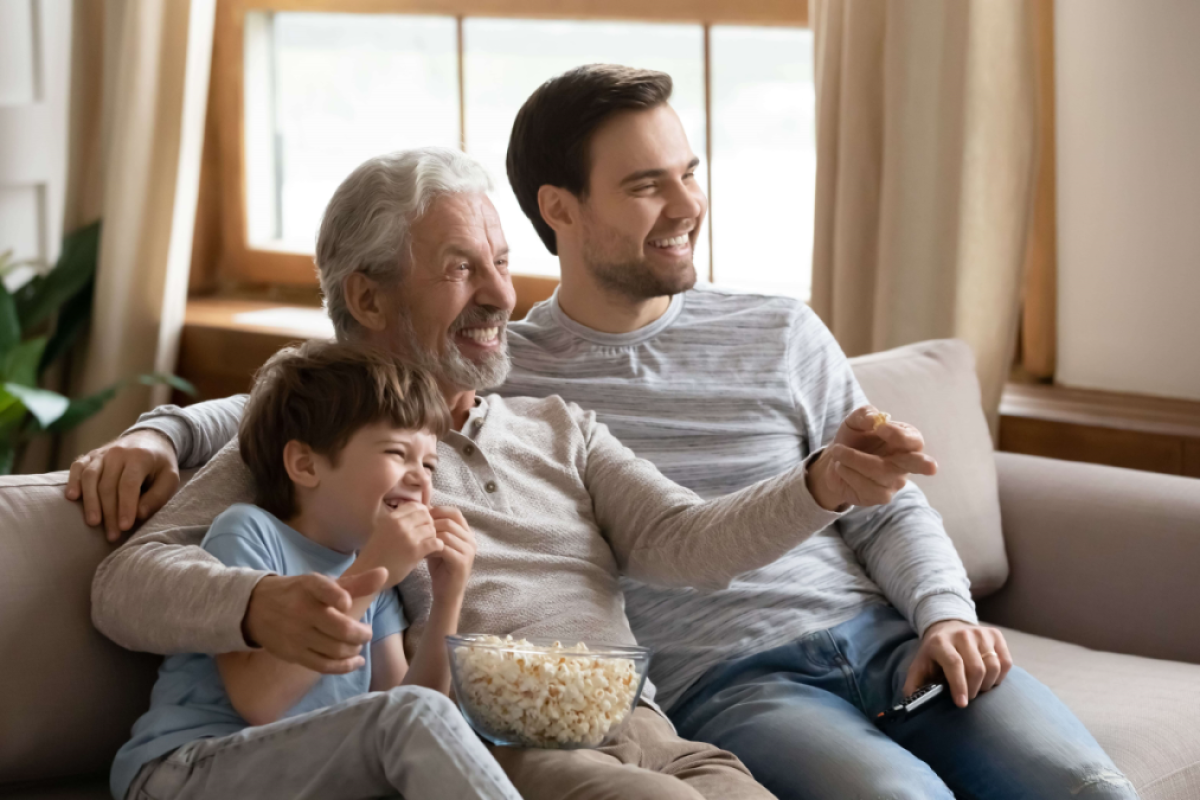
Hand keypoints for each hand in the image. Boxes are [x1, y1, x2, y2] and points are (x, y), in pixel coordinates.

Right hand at [65, 429, 180, 541]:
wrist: (149, 439)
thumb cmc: (160, 465)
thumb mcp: (170, 478)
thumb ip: (157, 496)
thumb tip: (139, 515)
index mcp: (140, 457)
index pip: (129, 484)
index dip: (125, 507)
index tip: (124, 527)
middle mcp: (118, 453)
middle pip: (108, 485)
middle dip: (109, 512)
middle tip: (112, 535)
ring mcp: (102, 453)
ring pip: (90, 477)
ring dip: (90, 502)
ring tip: (93, 523)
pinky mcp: (90, 455)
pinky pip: (78, 467)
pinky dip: (73, 481)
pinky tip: (72, 497)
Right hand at [242, 571, 383, 673]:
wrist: (256, 608)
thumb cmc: (300, 594)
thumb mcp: (323, 583)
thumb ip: (356, 582)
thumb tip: (384, 573)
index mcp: (309, 587)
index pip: (323, 589)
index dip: (338, 597)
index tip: (347, 604)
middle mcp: (301, 610)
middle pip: (339, 628)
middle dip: (362, 633)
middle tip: (367, 631)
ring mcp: (296, 634)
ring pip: (335, 649)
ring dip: (355, 649)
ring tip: (359, 644)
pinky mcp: (293, 654)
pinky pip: (323, 665)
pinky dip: (344, 666)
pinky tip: (356, 661)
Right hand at [356, 502, 442, 587]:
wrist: (367, 574)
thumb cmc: (376, 554)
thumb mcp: (383, 530)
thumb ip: (399, 522)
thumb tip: (419, 514)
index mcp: (391, 517)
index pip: (415, 505)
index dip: (422, 513)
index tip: (421, 524)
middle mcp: (399, 524)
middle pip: (426, 515)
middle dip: (429, 524)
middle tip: (426, 535)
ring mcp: (407, 537)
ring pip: (432, 529)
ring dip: (433, 536)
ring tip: (428, 545)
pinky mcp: (415, 551)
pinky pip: (436, 542)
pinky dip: (437, 546)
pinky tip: (432, 552)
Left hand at [426, 506, 475, 598]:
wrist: (446, 593)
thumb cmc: (440, 567)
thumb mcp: (437, 543)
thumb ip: (435, 528)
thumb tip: (423, 508)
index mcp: (467, 533)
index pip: (455, 512)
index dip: (438, 511)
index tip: (421, 516)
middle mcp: (471, 540)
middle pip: (450, 521)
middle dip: (431, 523)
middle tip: (417, 529)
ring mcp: (468, 551)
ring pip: (447, 533)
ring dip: (430, 535)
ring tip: (419, 541)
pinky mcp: (462, 562)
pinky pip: (445, 547)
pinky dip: (431, 547)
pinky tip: (423, 552)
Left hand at [807, 406, 937, 511]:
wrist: (834, 461)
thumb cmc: (853, 438)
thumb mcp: (854, 421)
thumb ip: (864, 414)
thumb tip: (874, 418)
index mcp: (905, 440)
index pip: (913, 439)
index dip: (899, 435)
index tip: (879, 428)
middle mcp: (906, 462)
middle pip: (919, 464)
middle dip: (924, 465)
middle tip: (932, 467)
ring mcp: (896, 481)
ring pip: (880, 473)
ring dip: (852, 460)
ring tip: (838, 453)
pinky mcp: (882, 496)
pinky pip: (868, 488)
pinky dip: (848, 474)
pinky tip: (841, 468)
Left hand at [903, 620, 1013, 707]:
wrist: (947, 628)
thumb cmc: (934, 655)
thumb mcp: (920, 666)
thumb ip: (914, 686)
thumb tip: (911, 707)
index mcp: (940, 642)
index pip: (954, 664)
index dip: (959, 685)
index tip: (962, 704)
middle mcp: (962, 634)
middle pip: (976, 668)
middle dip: (974, 690)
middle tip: (968, 696)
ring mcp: (981, 633)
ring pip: (993, 666)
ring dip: (987, 684)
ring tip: (977, 687)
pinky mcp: (995, 634)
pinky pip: (1005, 662)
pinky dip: (999, 676)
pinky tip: (988, 678)